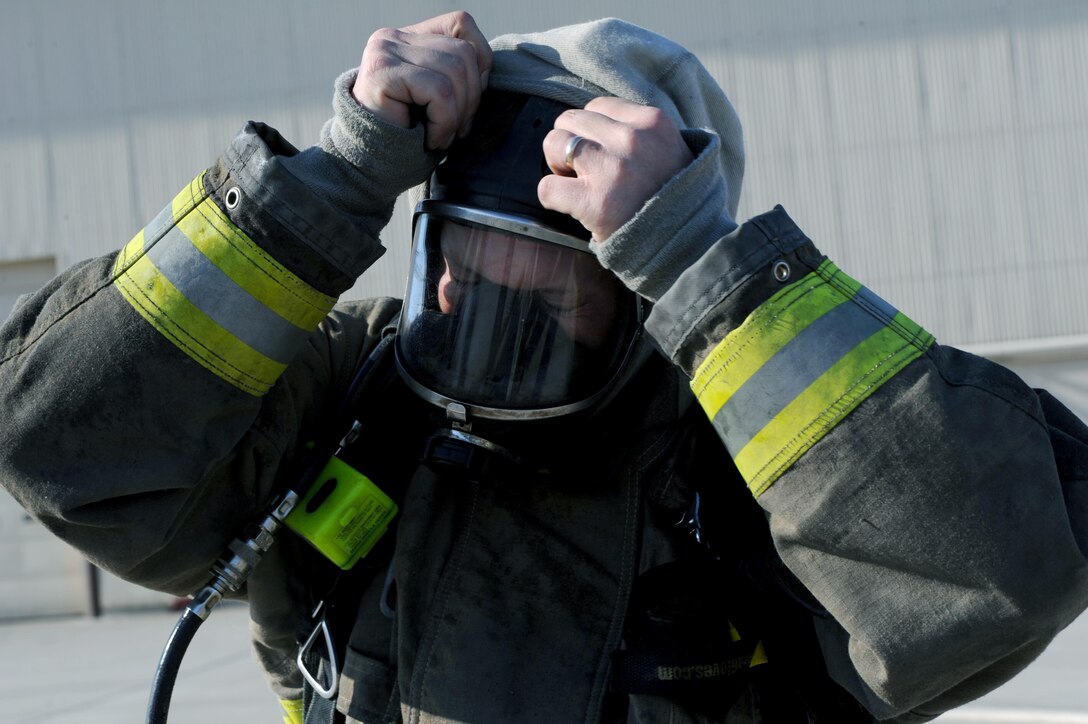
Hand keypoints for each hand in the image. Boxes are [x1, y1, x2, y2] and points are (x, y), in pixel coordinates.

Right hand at [352, 11, 491, 150]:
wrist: (368, 164)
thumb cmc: (408, 136)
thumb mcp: (439, 98)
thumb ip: (458, 75)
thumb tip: (488, 74)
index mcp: (410, 37)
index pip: (461, 24)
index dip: (480, 62)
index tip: (468, 101)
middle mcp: (394, 37)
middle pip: (463, 52)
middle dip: (471, 98)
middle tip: (457, 130)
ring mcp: (385, 51)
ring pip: (454, 71)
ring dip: (457, 115)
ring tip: (442, 136)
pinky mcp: (382, 73)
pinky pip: (439, 91)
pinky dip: (444, 122)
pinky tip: (430, 139)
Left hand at [538, 97, 694, 240]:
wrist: (688, 245)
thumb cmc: (675, 200)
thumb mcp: (671, 150)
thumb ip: (641, 132)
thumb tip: (598, 123)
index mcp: (653, 122)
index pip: (598, 106)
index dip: (592, 130)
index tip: (601, 152)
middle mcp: (631, 138)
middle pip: (571, 120)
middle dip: (571, 144)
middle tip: (585, 171)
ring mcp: (611, 168)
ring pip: (554, 142)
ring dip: (557, 164)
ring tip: (577, 184)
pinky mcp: (593, 202)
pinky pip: (547, 187)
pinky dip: (552, 198)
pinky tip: (570, 206)